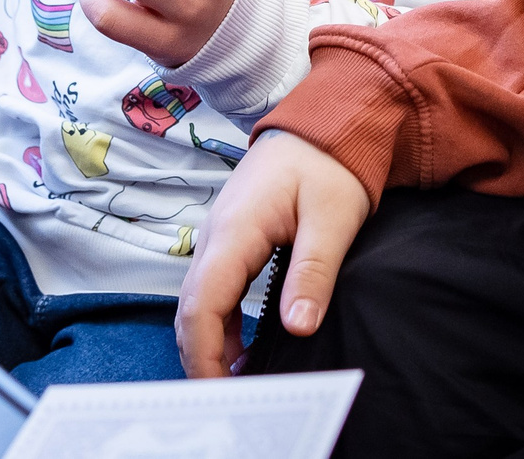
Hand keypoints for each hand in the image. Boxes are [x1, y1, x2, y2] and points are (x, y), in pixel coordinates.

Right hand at [175, 130, 369, 377]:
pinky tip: (243, 351)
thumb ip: (313, 272)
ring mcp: (218, 237)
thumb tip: (298, 327)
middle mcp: (215, 235)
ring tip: (239, 384)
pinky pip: (213, 290)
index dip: (205, 355)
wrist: (322, 123)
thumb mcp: (333, 218)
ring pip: (199, 302)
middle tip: (232, 400)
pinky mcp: (230, 240)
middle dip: (202, 358)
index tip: (224, 391)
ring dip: (209, 344)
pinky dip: (220, 325)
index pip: (202, 304)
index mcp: (235, 230)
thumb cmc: (328, 162)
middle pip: (190, 309)